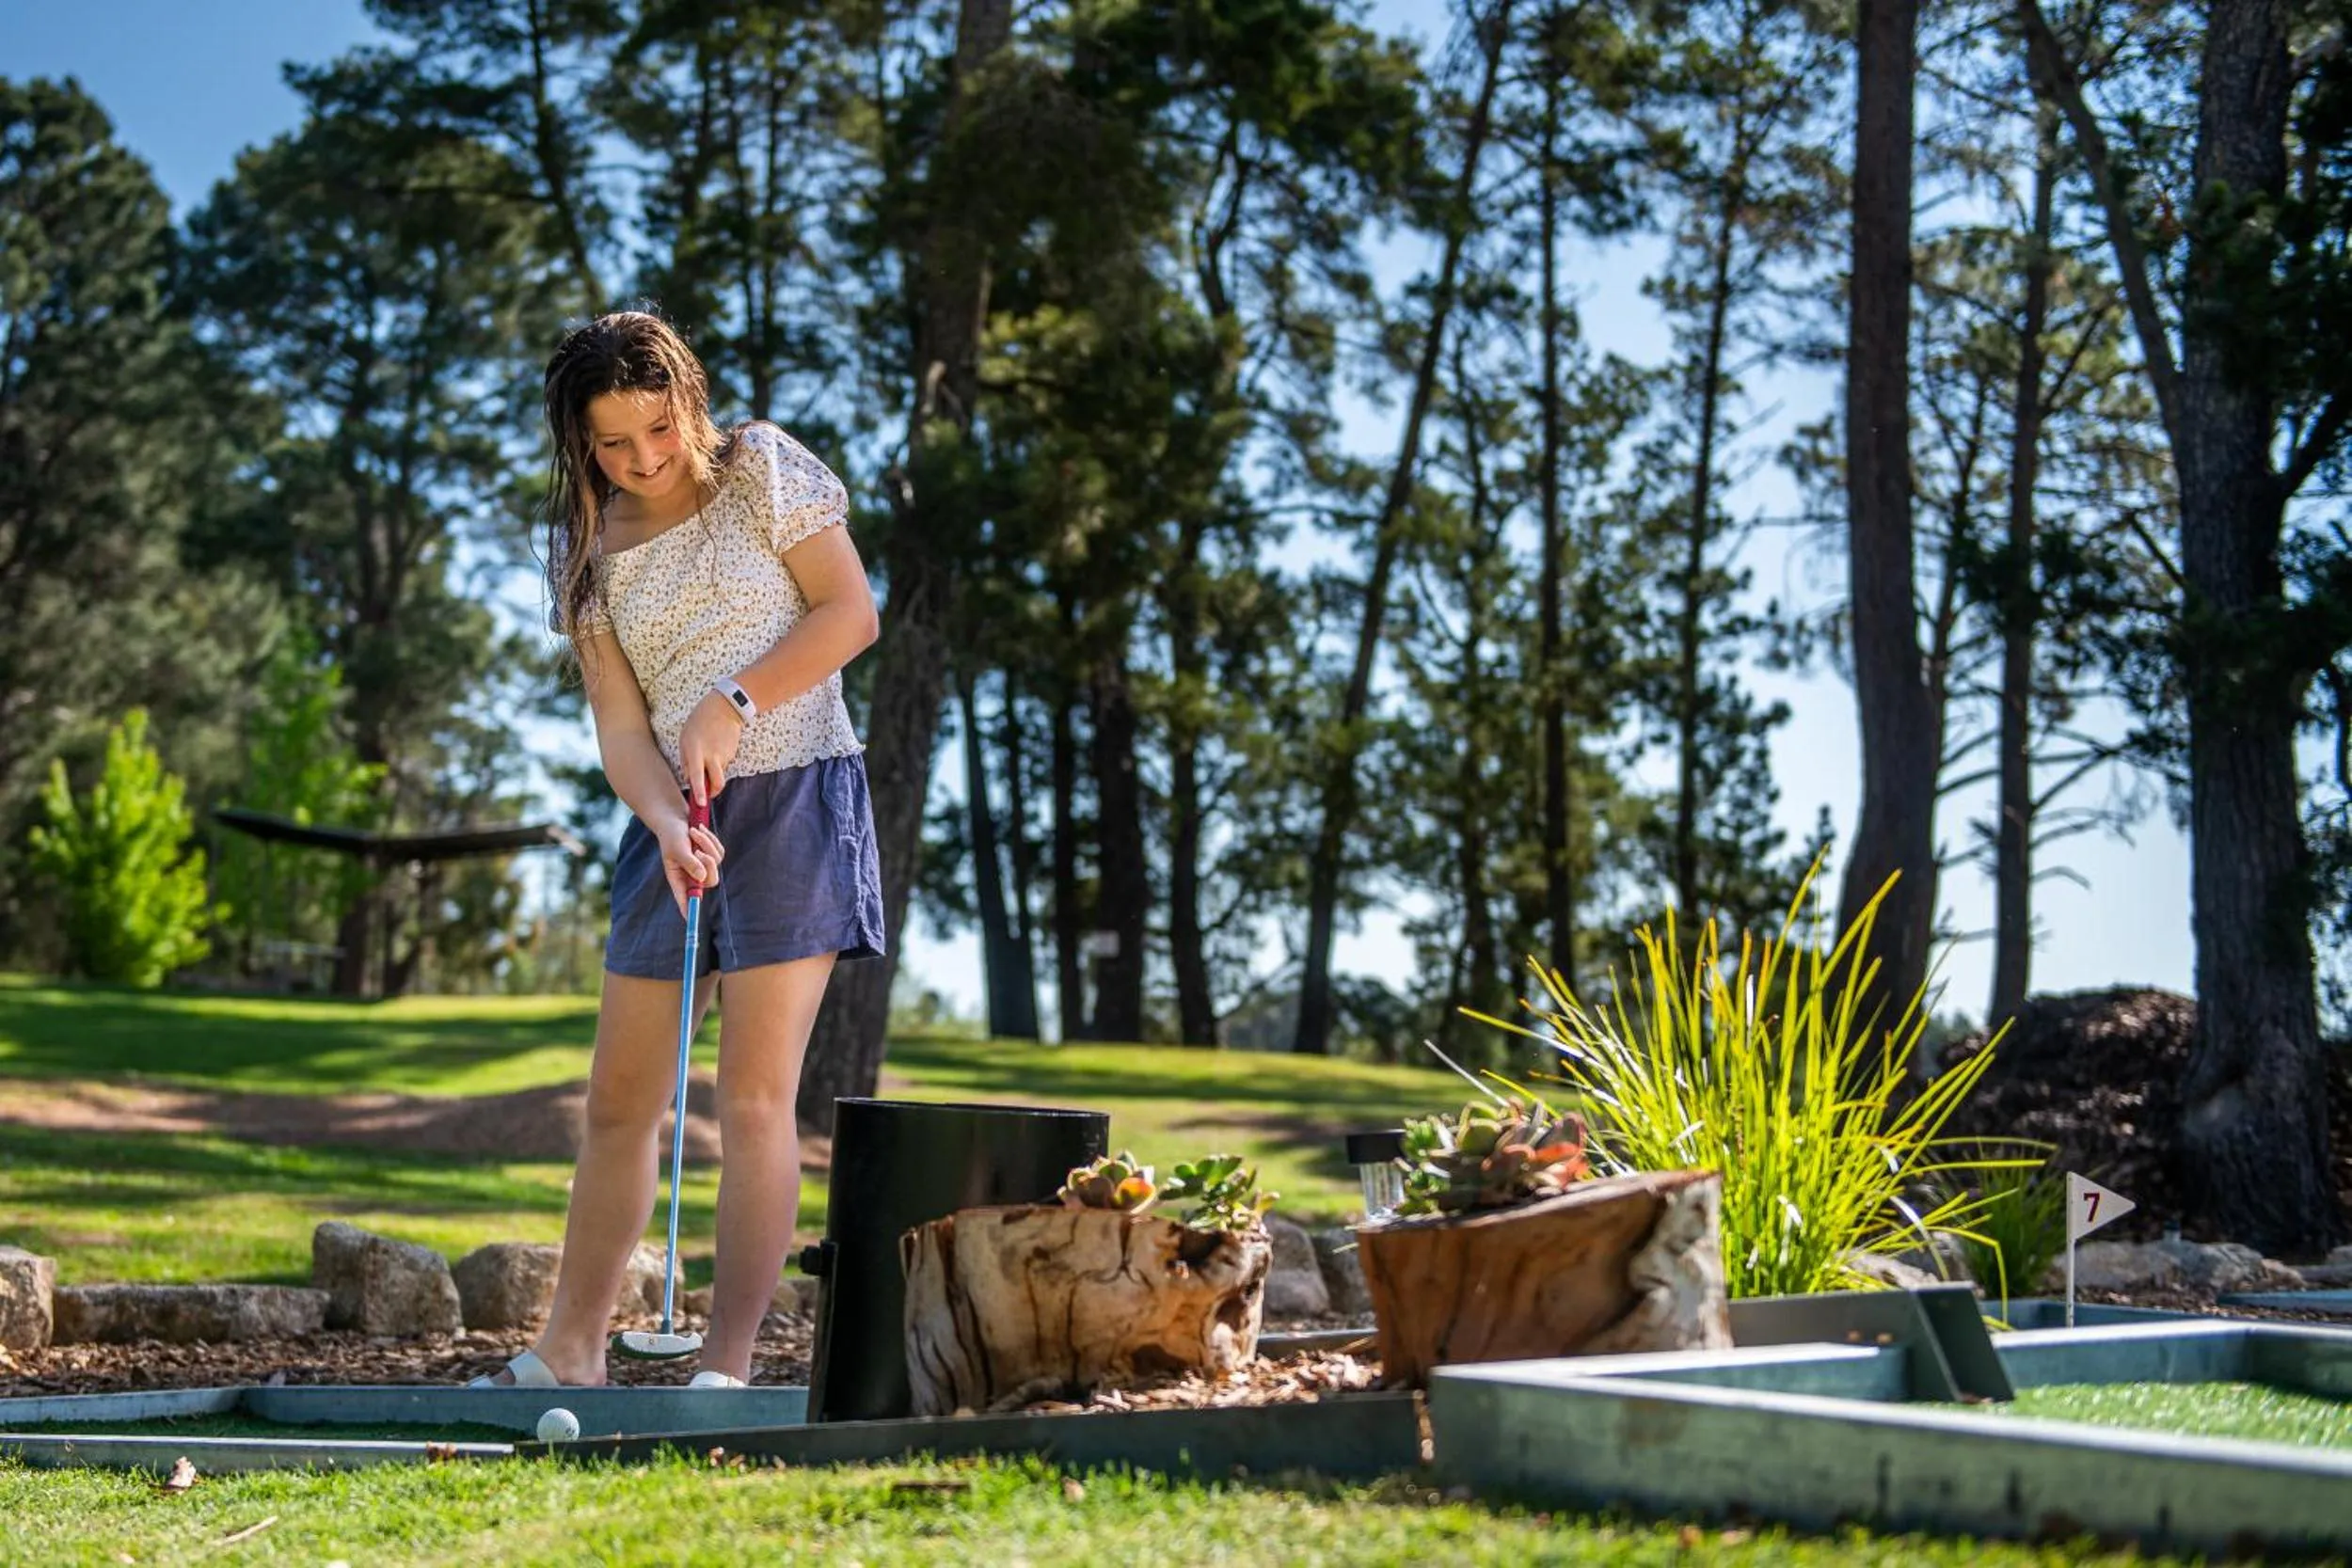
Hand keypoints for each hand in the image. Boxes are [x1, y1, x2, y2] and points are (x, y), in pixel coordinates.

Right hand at [654, 814, 725, 917]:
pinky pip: (720, 852)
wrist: (675, 817)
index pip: (685, 898)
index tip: (690, 919)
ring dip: (706, 844)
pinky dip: (711, 840)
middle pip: (710, 881)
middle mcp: (691, 875)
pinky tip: (699, 830)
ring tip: (693, 832)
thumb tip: (702, 877)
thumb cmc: (671, 834)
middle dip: (708, 864)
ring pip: (716, 863)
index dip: (689, 909)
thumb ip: (689, 863)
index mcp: (678, 878)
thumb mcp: (678, 848)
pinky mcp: (711, 855)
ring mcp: (703, 865)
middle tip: (698, 851)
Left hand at [678, 690, 743, 805]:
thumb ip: (685, 759)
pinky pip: (723, 763)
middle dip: (713, 792)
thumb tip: (688, 777)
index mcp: (696, 751)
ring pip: (718, 772)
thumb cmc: (700, 721)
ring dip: (713, 771)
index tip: (702, 804)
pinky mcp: (732, 753)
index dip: (700, 791)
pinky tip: (716, 746)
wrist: (725, 707)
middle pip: (717, 783)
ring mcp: (724, 755)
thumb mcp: (685, 738)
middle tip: (707, 794)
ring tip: (709, 753)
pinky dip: (719, 760)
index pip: (697, 775)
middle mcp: (711, 755)